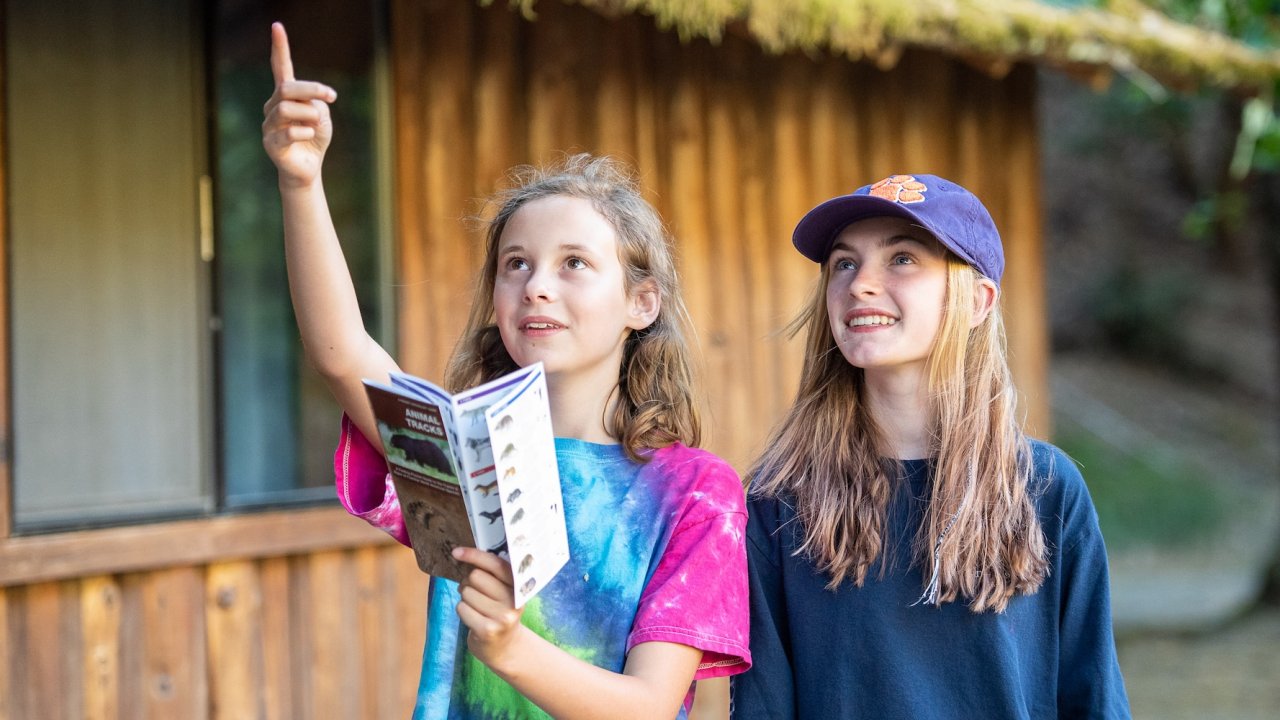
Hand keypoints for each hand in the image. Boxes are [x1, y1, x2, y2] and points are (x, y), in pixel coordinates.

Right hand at [261, 22, 336, 188]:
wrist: (308, 168)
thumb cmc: (315, 138)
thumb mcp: (322, 116)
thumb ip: (315, 104)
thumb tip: (307, 105)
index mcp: (286, 95)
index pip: (280, 68)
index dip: (279, 47)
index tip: (277, 26)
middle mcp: (272, 106)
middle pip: (287, 88)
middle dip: (311, 89)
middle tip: (331, 96)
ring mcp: (268, 125)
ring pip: (286, 109)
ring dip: (309, 114)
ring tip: (317, 123)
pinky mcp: (270, 144)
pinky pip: (288, 132)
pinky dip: (305, 132)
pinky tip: (310, 135)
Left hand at [453, 546, 526, 668]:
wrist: (505, 648)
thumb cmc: (498, 612)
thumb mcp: (504, 592)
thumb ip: (492, 574)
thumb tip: (462, 555)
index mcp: (519, 586)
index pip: (495, 564)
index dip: (474, 555)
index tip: (456, 552)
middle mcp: (514, 600)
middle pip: (476, 576)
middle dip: (468, 582)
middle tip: (475, 592)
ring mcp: (502, 616)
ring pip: (467, 593)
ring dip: (466, 599)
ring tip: (477, 607)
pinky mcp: (488, 630)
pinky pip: (462, 608)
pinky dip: (463, 611)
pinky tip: (474, 618)